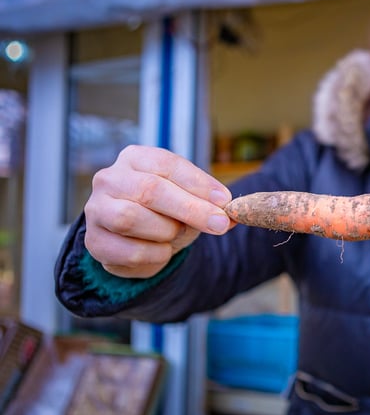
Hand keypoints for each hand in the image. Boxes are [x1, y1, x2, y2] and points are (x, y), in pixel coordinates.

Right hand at [83, 145, 233, 277]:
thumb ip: (210, 204)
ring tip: (177, 235)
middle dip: (190, 209)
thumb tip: (231, 216)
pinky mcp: (94, 242)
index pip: (168, 164)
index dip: (199, 183)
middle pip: (150, 190)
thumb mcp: (190, 199)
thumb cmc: (166, 210)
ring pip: (132, 219)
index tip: (225, 200)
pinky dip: (155, 256)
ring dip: (167, 232)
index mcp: (136, 158)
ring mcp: (96, 210)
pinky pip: (130, 252)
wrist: (137, 238)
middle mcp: (110, 179)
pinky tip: (162, 252)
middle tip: (219, 223)